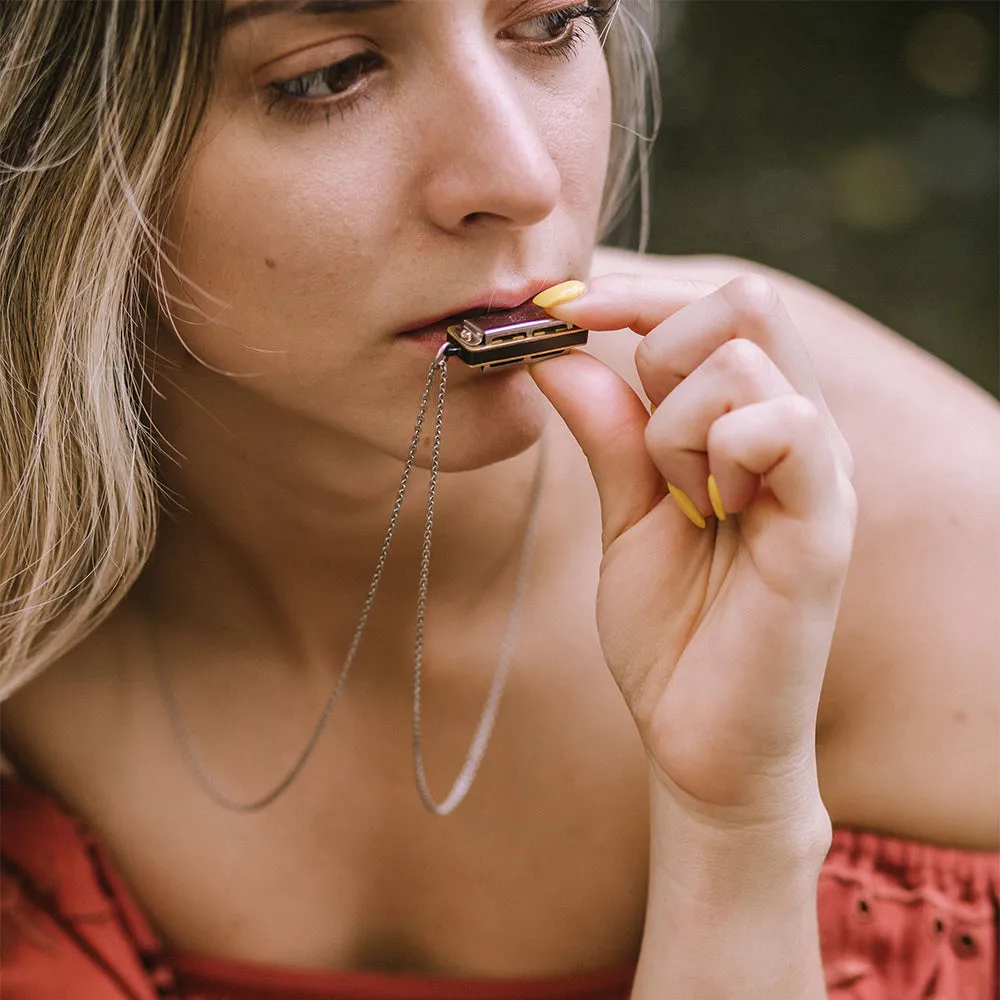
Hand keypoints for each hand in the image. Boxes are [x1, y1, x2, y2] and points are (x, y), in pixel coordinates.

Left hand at [529, 274, 856, 830]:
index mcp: (759, 418)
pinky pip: (783, 425)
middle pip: (744, 300)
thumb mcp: (623, 513)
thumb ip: (604, 431)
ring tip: (679, 502)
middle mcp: (802, 428)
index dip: (632, 294)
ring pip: (742, 358)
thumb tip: (556, 353)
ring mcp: (820, 472)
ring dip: (673, 424)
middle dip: (658, 351)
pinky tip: (709, 513)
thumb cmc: (671, 628)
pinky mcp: (824, 525)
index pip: (717, 300)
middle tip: (644, 446)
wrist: (700, 737)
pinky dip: (715, 453)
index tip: (556, 311)